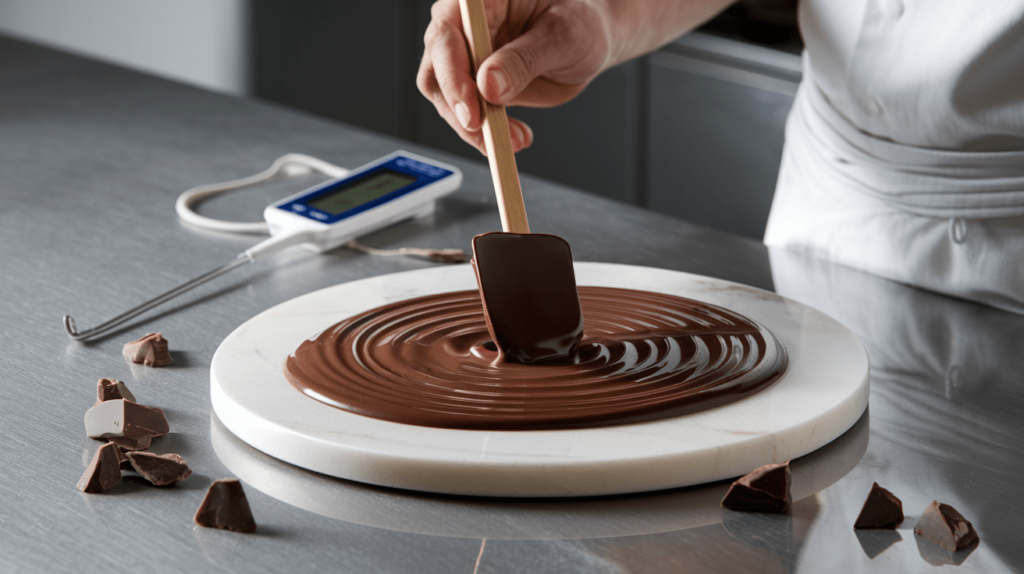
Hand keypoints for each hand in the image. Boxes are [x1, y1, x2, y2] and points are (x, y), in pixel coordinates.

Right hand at [417, 0, 614, 153]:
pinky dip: (487, 133)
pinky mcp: (474, 84)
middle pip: (437, 70)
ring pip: (446, 98)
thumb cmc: (581, 22)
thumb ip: (524, 60)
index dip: (453, 75)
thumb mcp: (562, 36)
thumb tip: (487, 86)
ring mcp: (466, 56)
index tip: (471, 111)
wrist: (590, 40)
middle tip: (490, 135)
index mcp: (479, 0)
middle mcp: (464, 25)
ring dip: (475, 128)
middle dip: (460, 109)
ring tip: (515, 139)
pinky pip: (467, 113)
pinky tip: (516, 136)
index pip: (446, 35)